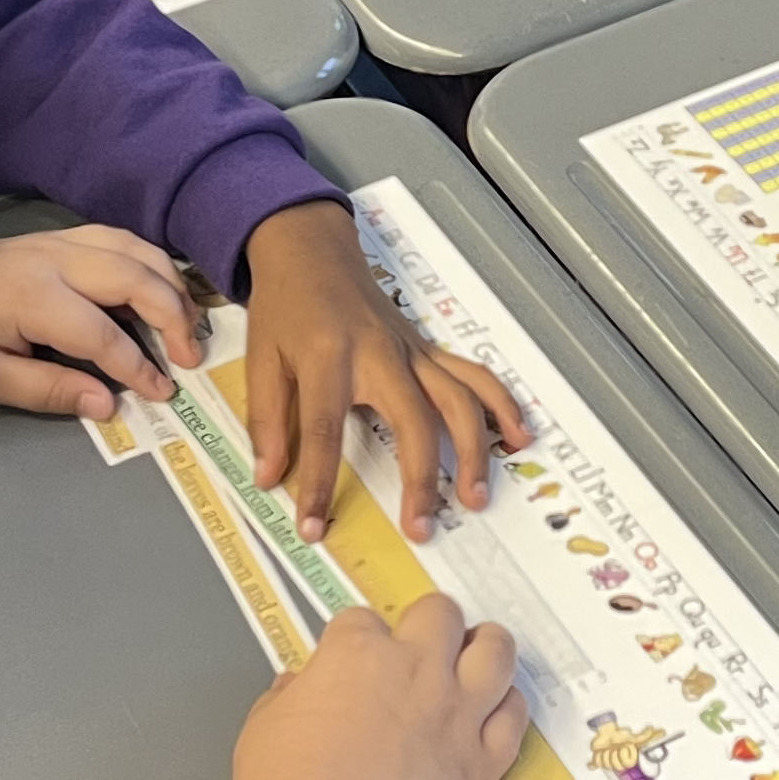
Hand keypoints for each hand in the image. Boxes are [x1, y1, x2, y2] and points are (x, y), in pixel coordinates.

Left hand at [0, 224, 203, 418]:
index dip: (138, 367)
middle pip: (133, 276)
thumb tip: (110, 405)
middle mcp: (49, 256)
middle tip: (194, 356)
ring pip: (130, 247)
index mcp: (31, 296)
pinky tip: (155, 287)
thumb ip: (50, 392)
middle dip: (173, 315)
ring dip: (167, 281)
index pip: (104, 334)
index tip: (164, 394)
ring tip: (187, 321)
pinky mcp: (48, 237)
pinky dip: (144, 261)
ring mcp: (50, 239)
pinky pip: (112, 238)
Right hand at [232, 591, 527, 779]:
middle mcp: (414, 672)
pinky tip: (498, 709)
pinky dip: (509, 709)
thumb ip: (288, 697)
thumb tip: (295, 688)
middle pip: (440, 615)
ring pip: (495, 652)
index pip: (364, 620)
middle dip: (430, 622)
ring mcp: (454, 715)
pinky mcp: (479, 762)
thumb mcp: (264, 725)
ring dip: (487, 646)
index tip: (358, 654)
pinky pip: (514, 719)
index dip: (360, 636)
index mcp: (357, 655)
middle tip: (427, 640)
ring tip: (480, 652)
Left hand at [240, 199, 526, 539]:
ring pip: (457, 400)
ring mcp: (411, 351)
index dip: (318, 485)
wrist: (312, 251)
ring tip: (476, 496)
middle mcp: (380, 355)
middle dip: (420, 480)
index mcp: (328, 359)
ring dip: (473, 450)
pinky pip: (472, 376)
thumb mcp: (260, 360)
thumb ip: (268, 420)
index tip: (313, 528)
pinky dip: (500, 404)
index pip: (325, 433)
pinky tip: (518, 435)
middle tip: (421, 527)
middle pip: (413, 422)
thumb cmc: (285, 306)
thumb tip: (269, 478)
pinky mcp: (427, 349)